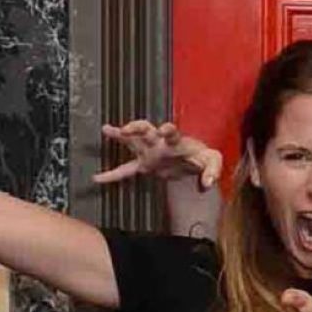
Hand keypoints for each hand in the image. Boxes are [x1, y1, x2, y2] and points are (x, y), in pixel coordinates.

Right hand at [93, 120, 222, 187]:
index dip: (167, 130)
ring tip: (106, 129)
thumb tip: (208, 183)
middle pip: (146, 130)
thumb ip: (213, 169)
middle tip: (126, 129)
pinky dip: (113, 175)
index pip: (171, 132)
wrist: (194, 162)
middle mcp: (159, 143)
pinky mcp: (144, 164)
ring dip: (120, 136)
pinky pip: (126, 170)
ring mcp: (149, 152)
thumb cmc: (202, 157)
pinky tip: (98, 178)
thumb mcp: (213, 160)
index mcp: (176, 140)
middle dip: (136, 128)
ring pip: (131, 141)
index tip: (164, 129)